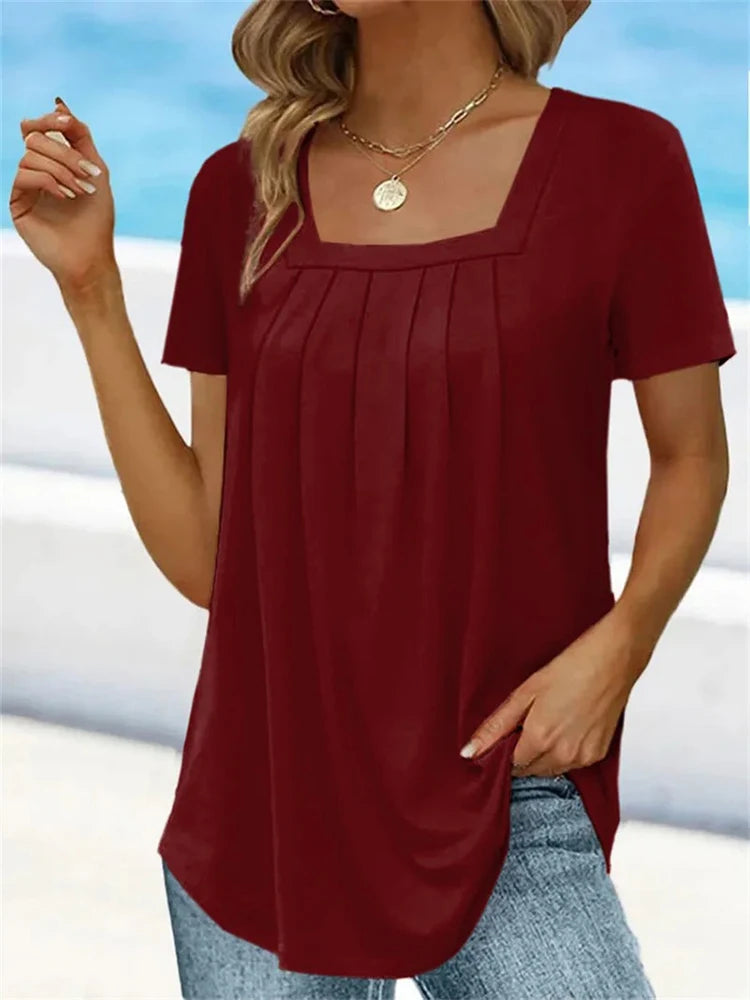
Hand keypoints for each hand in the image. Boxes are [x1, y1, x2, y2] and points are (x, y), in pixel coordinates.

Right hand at [10, 98, 115, 292]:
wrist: (90, 256)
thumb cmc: (96, 218)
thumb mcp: (96, 170)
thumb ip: (80, 136)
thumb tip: (59, 102)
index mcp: (54, 162)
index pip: (40, 127)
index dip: (51, 119)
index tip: (67, 122)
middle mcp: (36, 171)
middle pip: (35, 137)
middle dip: (65, 152)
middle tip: (87, 174)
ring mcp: (25, 186)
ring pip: (31, 154)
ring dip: (62, 169)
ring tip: (80, 191)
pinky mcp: (17, 202)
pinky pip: (25, 174)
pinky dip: (49, 181)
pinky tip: (66, 197)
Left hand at [460, 606, 648, 775]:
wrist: (614, 659)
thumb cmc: (570, 667)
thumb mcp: (526, 691)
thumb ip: (496, 725)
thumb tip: (469, 752)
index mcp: (540, 739)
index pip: (510, 766)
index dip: (504, 751)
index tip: (506, 735)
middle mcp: (562, 755)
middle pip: (530, 771)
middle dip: (522, 754)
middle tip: (526, 724)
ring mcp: (583, 757)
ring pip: (551, 770)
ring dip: (542, 756)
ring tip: (547, 722)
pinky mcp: (599, 754)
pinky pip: (572, 764)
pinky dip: (563, 753)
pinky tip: (565, 727)